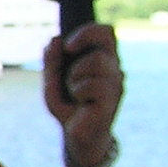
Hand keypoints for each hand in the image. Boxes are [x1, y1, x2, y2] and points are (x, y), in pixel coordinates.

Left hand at [43, 24, 122, 166]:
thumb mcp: (52, 81)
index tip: (69, 46)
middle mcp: (114, 68)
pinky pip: (93, 84)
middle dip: (79, 50)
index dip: (89, 31)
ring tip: (75, 92)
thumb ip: (51, 61)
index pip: (107, 31)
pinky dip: (78, 91)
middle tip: (69, 72)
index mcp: (102, 58)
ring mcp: (116, 83)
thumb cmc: (68, 106)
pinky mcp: (113, 99)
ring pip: (97, 61)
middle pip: (104, 42)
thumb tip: (55, 40)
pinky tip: (81, 103)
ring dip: (75, 75)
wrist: (75, 136)